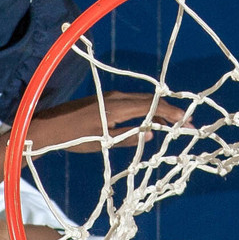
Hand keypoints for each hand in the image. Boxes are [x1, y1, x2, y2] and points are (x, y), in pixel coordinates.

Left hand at [28, 90, 185, 153]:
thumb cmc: (74, 137)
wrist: (50, 126)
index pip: (151, 106)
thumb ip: (127, 138)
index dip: (172, 113)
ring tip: (174, 123)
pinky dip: (146, 109)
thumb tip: (150, 136)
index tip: (188, 122)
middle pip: (150, 100)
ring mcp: (111, 97)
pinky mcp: (106, 100)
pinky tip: (151, 121)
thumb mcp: (103, 142)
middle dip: (170, 110)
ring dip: (158, 110)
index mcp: (118, 106)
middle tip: (187, 123)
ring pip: (142, 100)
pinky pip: (133, 102)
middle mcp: (117, 97)